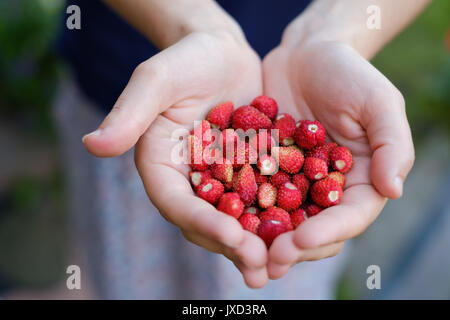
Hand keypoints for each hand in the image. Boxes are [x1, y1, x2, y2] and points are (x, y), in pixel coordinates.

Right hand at [82, 31, 269, 287]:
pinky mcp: (245, 174)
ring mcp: (217, 181)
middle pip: (205, 221)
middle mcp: (187, 181)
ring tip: (279, 263)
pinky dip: (277, 218)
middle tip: (260, 266)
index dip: (201, 222)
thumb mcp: (158, 79)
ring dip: (256, 244)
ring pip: (234, 219)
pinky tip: (301, 231)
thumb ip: (130, 112)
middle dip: (232, 245)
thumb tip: (92, 144)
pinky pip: (260, 200)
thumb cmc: (186, 59)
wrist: (221, 52)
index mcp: (160, 166)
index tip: (233, 237)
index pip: (176, 203)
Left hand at [262, 39, 414, 278]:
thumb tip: (393, 189)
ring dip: (262, 241)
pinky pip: (251, 195)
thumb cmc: (349, 74)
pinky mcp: (264, 171)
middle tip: (267, 261)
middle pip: (313, 231)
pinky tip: (219, 219)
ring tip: (241, 251)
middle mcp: (326, 191)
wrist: (307, 54)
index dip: (326, 234)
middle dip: (291, 248)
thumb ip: (392, 144)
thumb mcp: (378, 102)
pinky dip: (238, 210)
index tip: (299, 240)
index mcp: (359, 183)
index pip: (348, 219)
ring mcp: (293, 184)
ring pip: (280, 222)